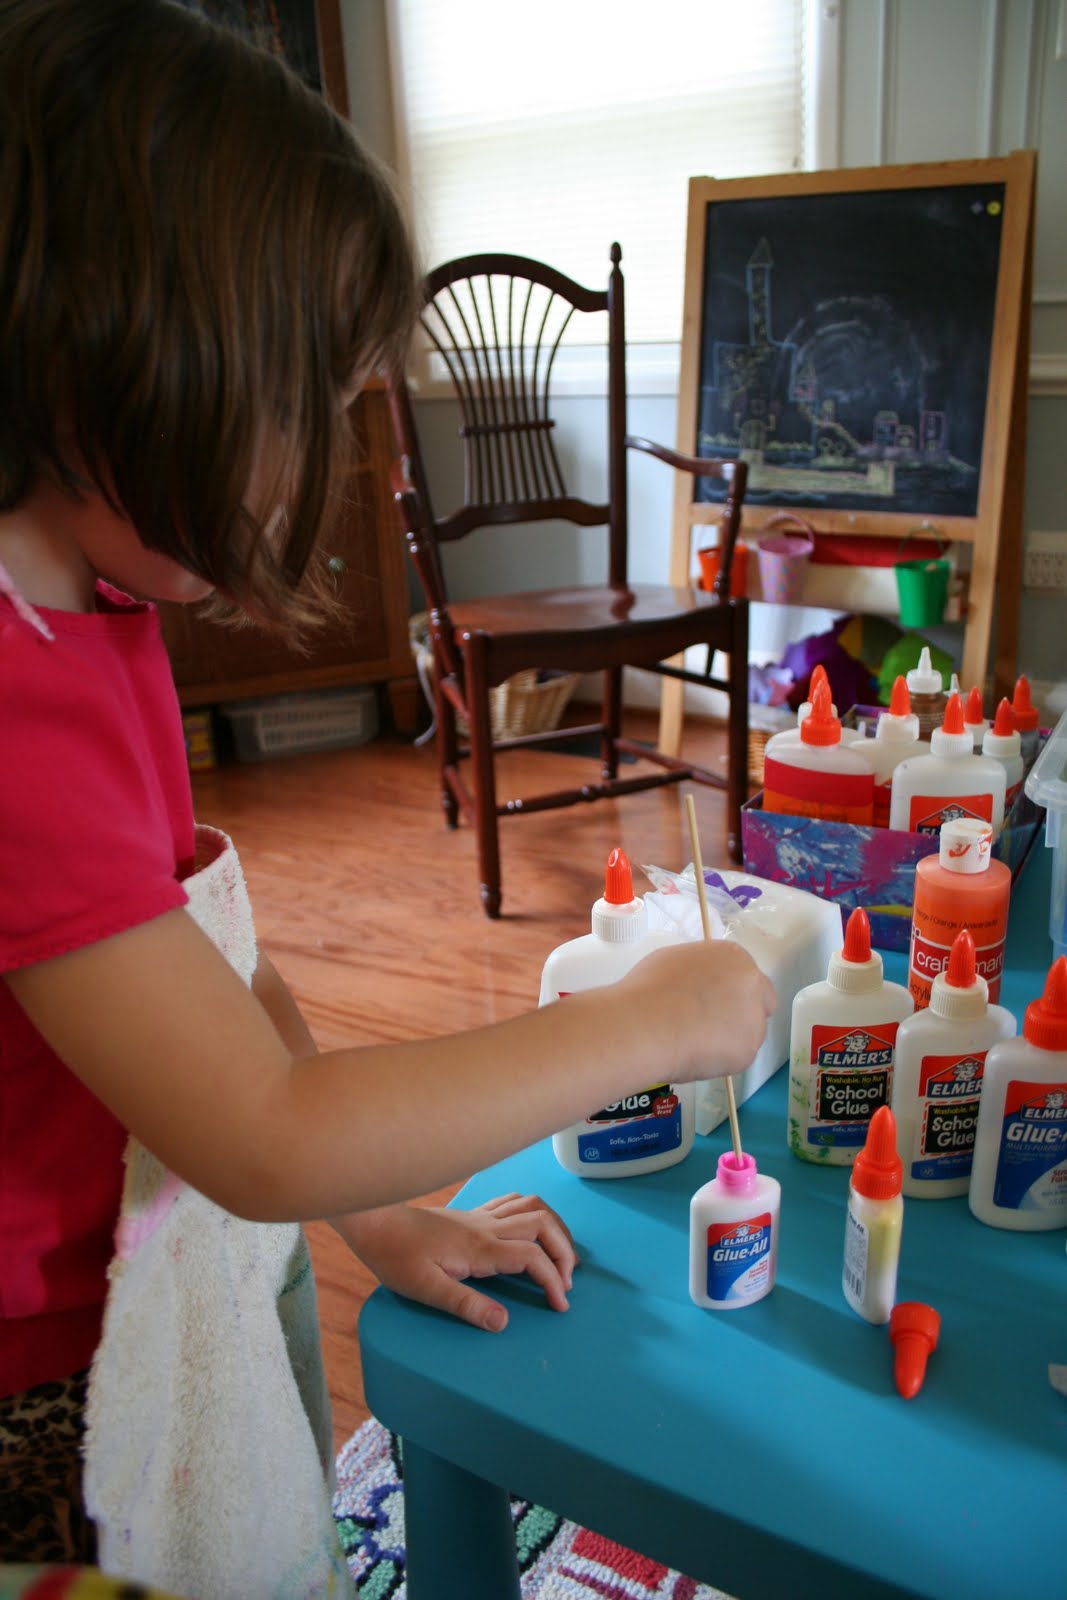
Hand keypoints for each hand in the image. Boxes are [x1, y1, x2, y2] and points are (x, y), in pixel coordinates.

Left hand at [337, 1194, 578, 1331]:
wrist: (376, 1223)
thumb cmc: (396, 1257)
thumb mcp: (426, 1289)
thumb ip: (466, 1305)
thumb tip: (503, 1322)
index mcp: (480, 1249)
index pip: (532, 1258)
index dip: (552, 1280)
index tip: (559, 1305)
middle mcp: (487, 1227)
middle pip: (543, 1225)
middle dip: (564, 1251)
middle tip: (567, 1281)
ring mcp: (481, 1217)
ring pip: (533, 1208)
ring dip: (555, 1228)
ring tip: (561, 1255)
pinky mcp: (472, 1214)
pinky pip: (514, 1202)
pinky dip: (535, 1213)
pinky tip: (534, 1228)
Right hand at [615, 938, 775, 1080]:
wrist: (647, 1024)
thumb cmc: (652, 987)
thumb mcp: (677, 961)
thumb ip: (703, 970)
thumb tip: (701, 985)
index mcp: (735, 958)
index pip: (748, 976)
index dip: (731, 991)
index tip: (714, 1002)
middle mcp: (753, 985)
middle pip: (762, 1002)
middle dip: (744, 1014)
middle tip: (714, 1025)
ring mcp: (754, 1020)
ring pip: (750, 1033)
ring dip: (731, 1038)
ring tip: (695, 1043)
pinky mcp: (747, 1052)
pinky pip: (736, 1057)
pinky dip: (721, 1060)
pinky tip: (694, 1054)